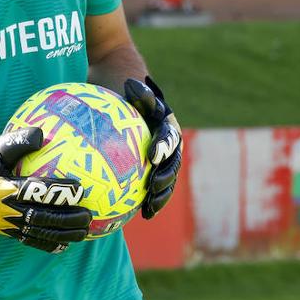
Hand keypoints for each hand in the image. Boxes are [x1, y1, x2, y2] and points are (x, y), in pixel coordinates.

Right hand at [0, 128, 91, 252]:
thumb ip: (16, 142)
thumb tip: (42, 133)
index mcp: (2, 189)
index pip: (35, 190)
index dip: (58, 191)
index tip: (80, 188)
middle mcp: (4, 210)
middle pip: (42, 217)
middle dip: (67, 218)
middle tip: (88, 214)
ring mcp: (5, 225)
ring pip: (39, 233)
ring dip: (64, 233)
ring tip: (84, 230)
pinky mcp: (4, 233)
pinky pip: (29, 241)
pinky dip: (48, 244)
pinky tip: (65, 244)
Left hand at [123, 77, 182, 219]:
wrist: (128, 99)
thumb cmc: (128, 95)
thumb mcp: (133, 90)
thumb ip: (138, 93)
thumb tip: (131, 85)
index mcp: (168, 126)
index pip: (168, 137)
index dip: (163, 147)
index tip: (152, 157)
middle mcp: (170, 145)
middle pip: (171, 164)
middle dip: (165, 178)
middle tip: (152, 188)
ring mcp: (164, 160)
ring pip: (166, 180)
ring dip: (161, 195)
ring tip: (149, 209)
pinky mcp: (155, 172)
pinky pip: (154, 188)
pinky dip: (149, 201)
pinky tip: (140, 215)